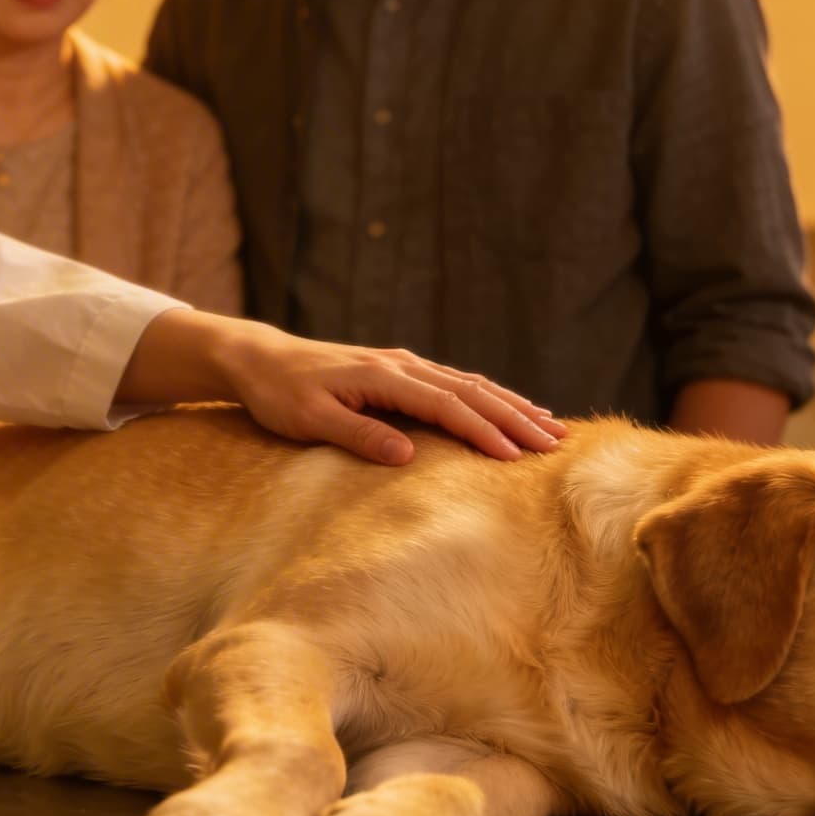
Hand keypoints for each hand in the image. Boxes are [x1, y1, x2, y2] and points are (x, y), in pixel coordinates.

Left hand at [117, 311, 564, 466]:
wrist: (259, 359)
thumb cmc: (278, 394)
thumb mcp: (308, 419)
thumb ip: (357, 435)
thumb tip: (407, 455)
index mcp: (383, 376)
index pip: (446, 406)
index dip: (483, 431)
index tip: (516, 456)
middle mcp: (401, 365)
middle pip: (471, 391)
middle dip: (515, 417)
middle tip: (555, 444)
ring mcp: (403, 365)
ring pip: (470, 383)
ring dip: (511, 405)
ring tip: (551, 427)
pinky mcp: (400, 371)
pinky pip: (456, 383)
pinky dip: (489, 396)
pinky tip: (509, 409)